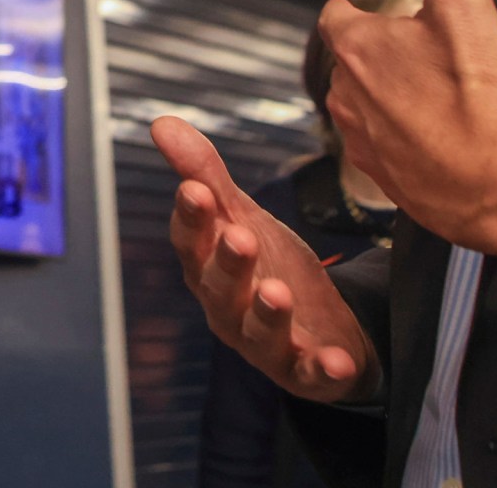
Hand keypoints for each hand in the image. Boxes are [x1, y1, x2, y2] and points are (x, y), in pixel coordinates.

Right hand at [152, 115, 379, 402]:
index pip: (192, 241)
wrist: (319, 325)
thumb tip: (161, 122)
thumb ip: (206, 174)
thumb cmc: (268, 266)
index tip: (196, 191)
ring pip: (259, 331)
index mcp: (208, 267)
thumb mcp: (242, 216)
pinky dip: (321, 369)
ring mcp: (266, 343)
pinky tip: (334, 360)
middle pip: (221, 287)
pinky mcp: (305, 370)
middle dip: (229, 263)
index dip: (192, 218)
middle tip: (240, 237)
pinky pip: (310, 374)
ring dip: (267, 314)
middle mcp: (228, 308)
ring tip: (277, 292)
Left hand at [321, 0, 496, 255]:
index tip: (403, 19)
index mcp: (356, 47)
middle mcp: (345, 95)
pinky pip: (383, 148)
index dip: (372, 13)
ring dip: (395, 100)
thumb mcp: (462, 1)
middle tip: (437, 62)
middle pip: (354, 61)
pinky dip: (406, 141)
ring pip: (367, 105)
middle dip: (387, 57)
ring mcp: (359, 142)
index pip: (340, 15)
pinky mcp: (380, 179)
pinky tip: (443, 139)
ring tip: (444, 101)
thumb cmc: (483, 98)